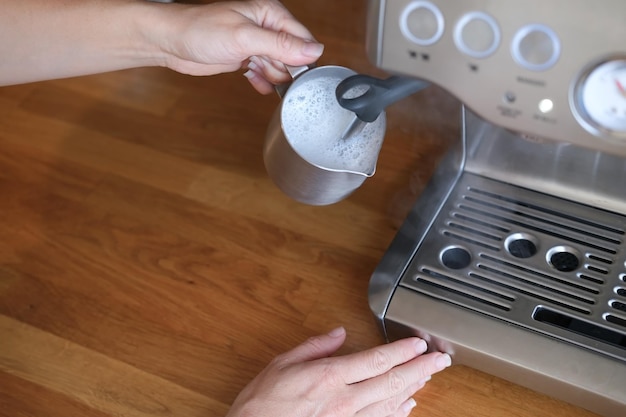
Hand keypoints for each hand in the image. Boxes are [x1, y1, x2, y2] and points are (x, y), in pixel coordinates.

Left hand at [160, 0, 323, 92]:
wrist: (171, 42)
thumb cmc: (200, 30)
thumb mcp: (245, 37)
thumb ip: (281, 45)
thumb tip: (313, 50)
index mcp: (270, 13)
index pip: (302, 37)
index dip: (302, 58)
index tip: (295, 73)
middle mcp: (266, 27)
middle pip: (293, 55)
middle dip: (284, 69)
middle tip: (267, 71)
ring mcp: (256, 43)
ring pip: (279, 66)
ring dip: (272, 76)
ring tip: (255, 72)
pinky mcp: (246, 58)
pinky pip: (265, 73)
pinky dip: (263, 81)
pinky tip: (256, 83)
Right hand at [226, 327, 451, 416]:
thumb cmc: (263, 405)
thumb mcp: (282, 364)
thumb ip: (315, 346)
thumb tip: (339, 334)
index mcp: (329, 377)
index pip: (376, 359)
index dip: (402, 350)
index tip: (419, 342)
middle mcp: (344, 401)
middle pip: (392, 381)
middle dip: (420, 368)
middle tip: (441, 359)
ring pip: (391, 403)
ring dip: (413, 387)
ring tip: (429, 376)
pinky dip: (397, 413)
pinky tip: (407, 406)